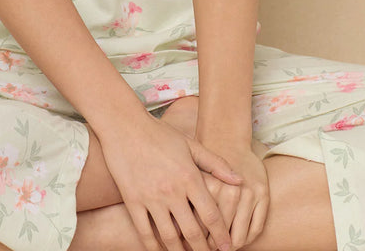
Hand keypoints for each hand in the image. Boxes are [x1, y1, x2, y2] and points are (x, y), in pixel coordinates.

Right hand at [98, 114, 242, 250]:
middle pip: (193, 232)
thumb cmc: (160, 134)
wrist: (125, 126)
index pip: (211, 215)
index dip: (222, 235)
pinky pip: (145, 233)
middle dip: (204, 250)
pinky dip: (154, 248)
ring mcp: (151, 198)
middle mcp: (172, 191)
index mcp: (189, 176)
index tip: (228, 248)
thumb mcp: (191, 144)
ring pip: (169, 237)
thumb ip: (216, 163)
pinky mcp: (133, 201)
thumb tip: (240, 181)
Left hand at [189, 144, 269, 250]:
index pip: (201, 228)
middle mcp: (231, 191)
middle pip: (220, 234)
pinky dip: (246, 239)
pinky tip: (237, 240)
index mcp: (210, 188)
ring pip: (239, 236)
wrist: (224, 138)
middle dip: (212, 246)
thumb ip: (183, 202)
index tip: (193, 246)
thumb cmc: (201, 162)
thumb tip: (175, 233)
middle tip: (207, 249)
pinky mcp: (263, 195)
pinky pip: (256, 229)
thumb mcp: (188, 177)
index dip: (197, 242)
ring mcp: (249, 194)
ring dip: (230, 245)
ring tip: (221, 247)